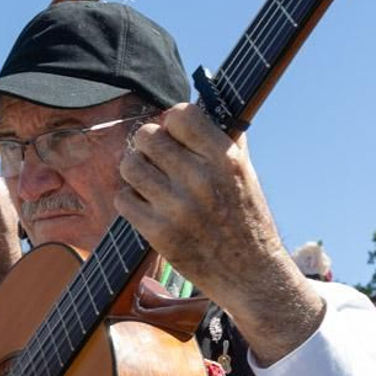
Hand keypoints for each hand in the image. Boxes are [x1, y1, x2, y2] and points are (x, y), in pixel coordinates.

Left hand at [116, 102, 322, 364]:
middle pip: (147, 136)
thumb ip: (223, 138)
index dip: (172, 121)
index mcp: (225, 159)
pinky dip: (131, 200)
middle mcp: (201, 180)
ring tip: (149, 180)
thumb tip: (206, 99)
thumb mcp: (246, 174)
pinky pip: (124, 198)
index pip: (180, 114)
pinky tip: (147, 205)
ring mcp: (178, 208)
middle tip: (157, 157)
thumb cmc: (248, 220)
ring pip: (130, 165)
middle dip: (148, 144)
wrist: (251, 276)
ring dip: (135, 170)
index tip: (175, 133)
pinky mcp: (159, 234)